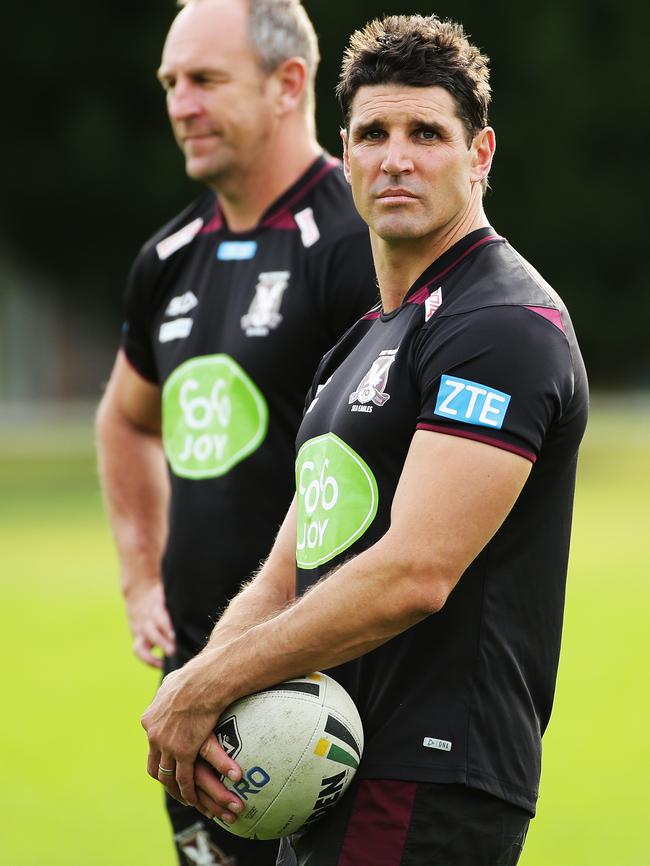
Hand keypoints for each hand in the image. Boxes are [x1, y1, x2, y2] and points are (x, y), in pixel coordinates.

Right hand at [124, 580, 174, 667]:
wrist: (139, 591)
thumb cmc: (163, 594)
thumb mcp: (169, 591)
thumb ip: (180, 600)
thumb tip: (203, 602)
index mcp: (156, 606)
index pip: (159, 616)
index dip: (166, 626)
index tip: (174, 636)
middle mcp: (147, 619)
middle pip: (151, 632)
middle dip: (161, 643)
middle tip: (173, 652)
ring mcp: (140, 629)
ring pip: (141, 644)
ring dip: (153, 656)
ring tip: (166, 663)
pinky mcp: (137, 637)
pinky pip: (138, 651)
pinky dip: (148, 661)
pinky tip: (161, 666)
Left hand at [141, 663, 243, 821]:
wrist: (203, 681)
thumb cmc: (194, 676)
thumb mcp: (172, 682)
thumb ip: (168, 690)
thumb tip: (170, 687)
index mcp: (149, 719)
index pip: (151, 744)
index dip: (159, 754)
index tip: (168, 760)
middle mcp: (153, 735)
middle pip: (154, 764)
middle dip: (163, 777)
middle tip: (173, 785)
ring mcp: (166, 745)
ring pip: (167, 776)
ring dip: (174, 789)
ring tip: (183, 798)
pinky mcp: (183, 752)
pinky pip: (183, 779)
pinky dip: (187, 792)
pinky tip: (193, 798)